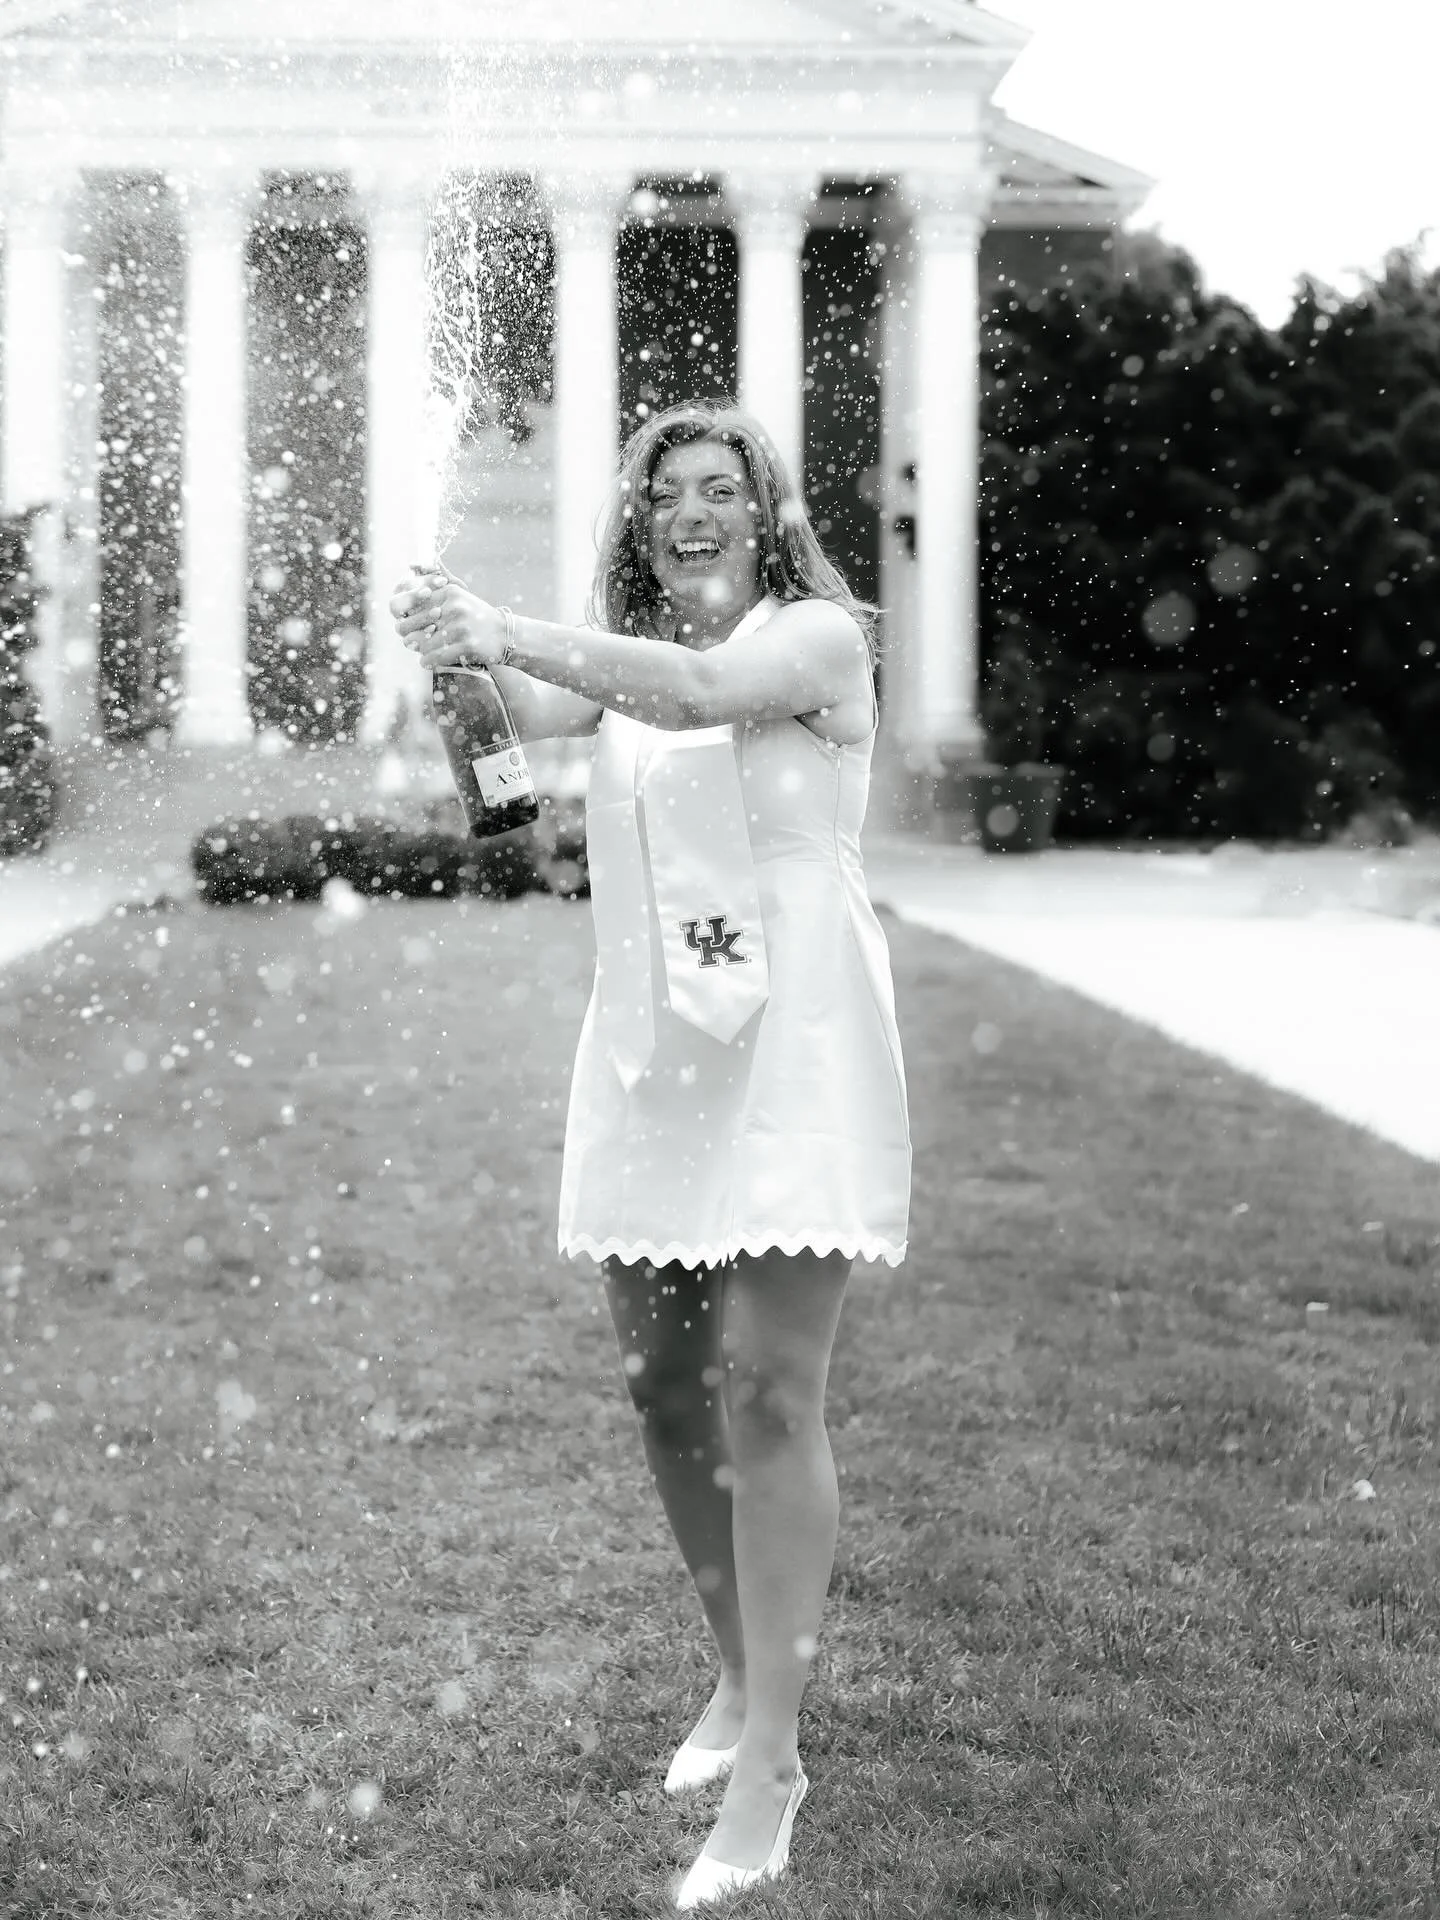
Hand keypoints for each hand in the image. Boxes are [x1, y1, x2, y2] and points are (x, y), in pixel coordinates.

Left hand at [389, 563, 505, 669]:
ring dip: (420, 651)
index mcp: (449, 592)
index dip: (406, 618)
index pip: (412, 605)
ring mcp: (460, 627)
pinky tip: (429, 661)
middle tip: (412, 641)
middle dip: (410, 636)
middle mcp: (454, 607)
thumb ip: (436, 580)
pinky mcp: (466, 646)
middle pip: (412, 626)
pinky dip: (428, 662)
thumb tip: (411, 564)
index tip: (411, 625)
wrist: (505, 635)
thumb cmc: (476, 616)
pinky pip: (434, 657)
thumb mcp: (458, 594)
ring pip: (422, 644)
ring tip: (423, 652)